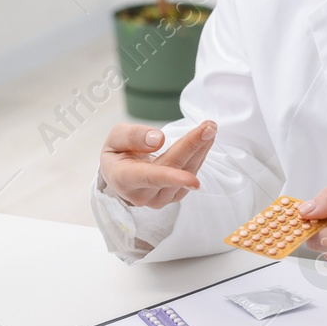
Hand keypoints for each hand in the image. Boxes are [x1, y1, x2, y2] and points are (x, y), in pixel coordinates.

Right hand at [99, 121, 216, 207]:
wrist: (119, 175)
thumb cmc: (117, 153)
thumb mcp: (116, 138)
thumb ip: (133, 136)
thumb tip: (157, 139)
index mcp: (124, 179)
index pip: (150, 178)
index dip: (172, 178)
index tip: (193, 180)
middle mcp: (143, 194)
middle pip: (173, 168)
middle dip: (193, 146)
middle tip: (210, 126)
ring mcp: (159, 199)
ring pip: (186, 171)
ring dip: (201, 149)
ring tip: (210, 128)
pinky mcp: (173, 197)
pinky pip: (191, 174)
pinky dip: (199, 156)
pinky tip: (205, 141)